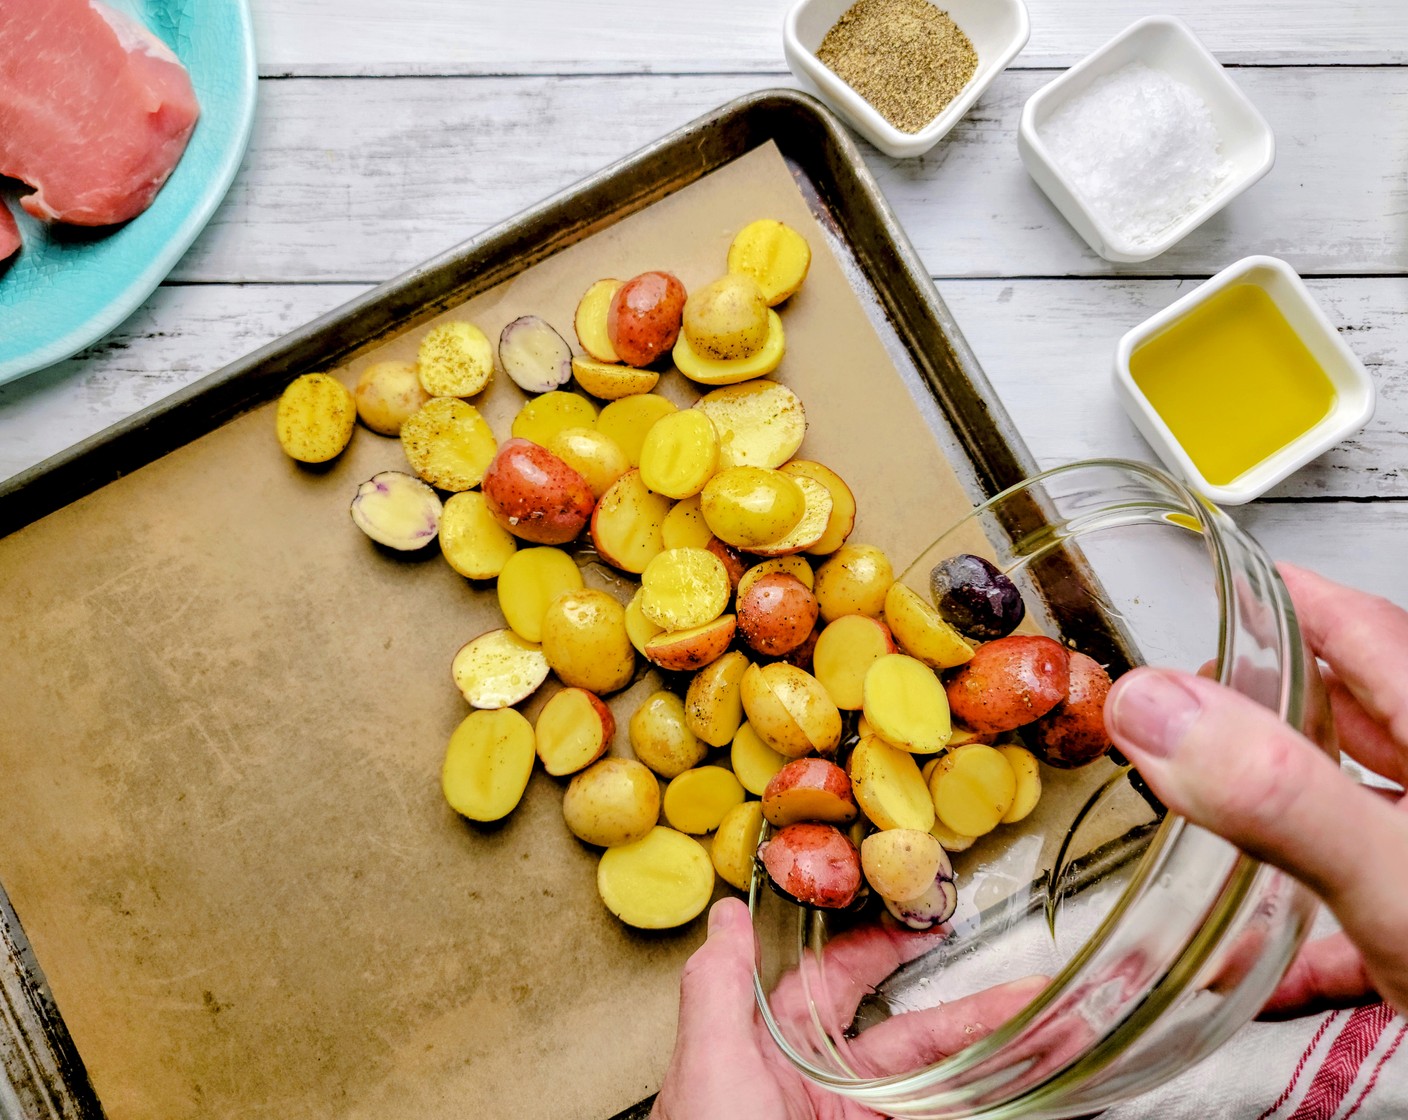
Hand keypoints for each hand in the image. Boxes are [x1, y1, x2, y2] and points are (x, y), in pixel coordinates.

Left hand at [650, 898, 1044, 1119]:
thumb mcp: (710, 1063)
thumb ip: (720, 986)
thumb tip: (727, 914)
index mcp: (775, 1049)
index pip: (837, 980)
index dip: (882, 946)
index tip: (925, 918)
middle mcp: (823, 1086)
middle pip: (912, 1034)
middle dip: (971, 1008)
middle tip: (1026, 985)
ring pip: (943, 1084)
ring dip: (1002, 1057)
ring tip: (1057, 1033)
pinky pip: (950, 1114)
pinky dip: (995, 1099)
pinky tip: (1033, 1083)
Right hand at [1104, 563, 1407, 1017]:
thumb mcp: (1400, 885)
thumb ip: (1278, 791)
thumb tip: (1157, 708)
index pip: (1364, 629)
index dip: (1287, 599)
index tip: (1217, 585)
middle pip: (1360, 712)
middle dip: (1269, 699)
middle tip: (1189, 701)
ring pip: (1365, 809)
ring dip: (1287, 808)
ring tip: (1211, 811)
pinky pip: (1374, 907)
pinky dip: (1313, 924)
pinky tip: (1268, 963)